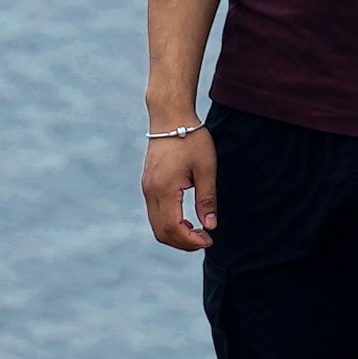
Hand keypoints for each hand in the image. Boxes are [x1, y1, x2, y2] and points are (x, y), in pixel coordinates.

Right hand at [142, 128, 217, 252]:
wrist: (170, 116)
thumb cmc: (191, 139)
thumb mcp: (206, 169)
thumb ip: (207, 199)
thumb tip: (210, 226)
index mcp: (164, 188)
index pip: (173, 228)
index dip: (190, 241)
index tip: (209, 240)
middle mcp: (150, 191)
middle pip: (161, 232)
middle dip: (182, 243)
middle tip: (204, 240)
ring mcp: (146, 188)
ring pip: (156, 225)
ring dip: (175, 234)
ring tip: (197, 231)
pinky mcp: (148, 185)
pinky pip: (154, 214)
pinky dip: (169, 224)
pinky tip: (186, 220)